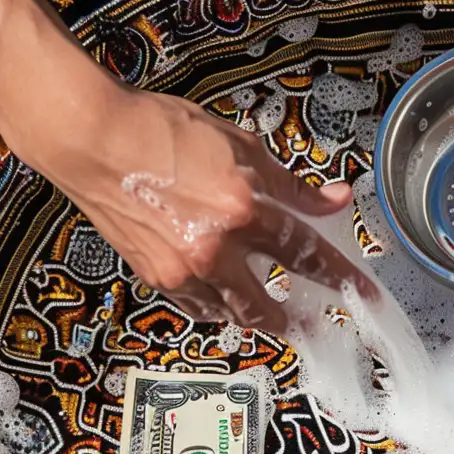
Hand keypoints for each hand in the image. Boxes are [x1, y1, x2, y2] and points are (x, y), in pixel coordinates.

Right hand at [36, 88, 372, 335]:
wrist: (88, 136)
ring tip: (271, 312)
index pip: (308, 254)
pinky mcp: (158, 277)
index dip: (342, 279)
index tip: (365, 297)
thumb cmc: (157, 129)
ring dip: (255, 315)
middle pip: (269, 307)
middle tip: (312, 324)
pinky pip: (198, 307)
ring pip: (233, 314)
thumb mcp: (236, 145)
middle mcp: (216, 248)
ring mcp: (184, 268)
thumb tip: (335, 199)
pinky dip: (216, 306)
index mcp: (242, 209)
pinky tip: (224, 297)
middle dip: (294, 320)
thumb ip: (289, 183)